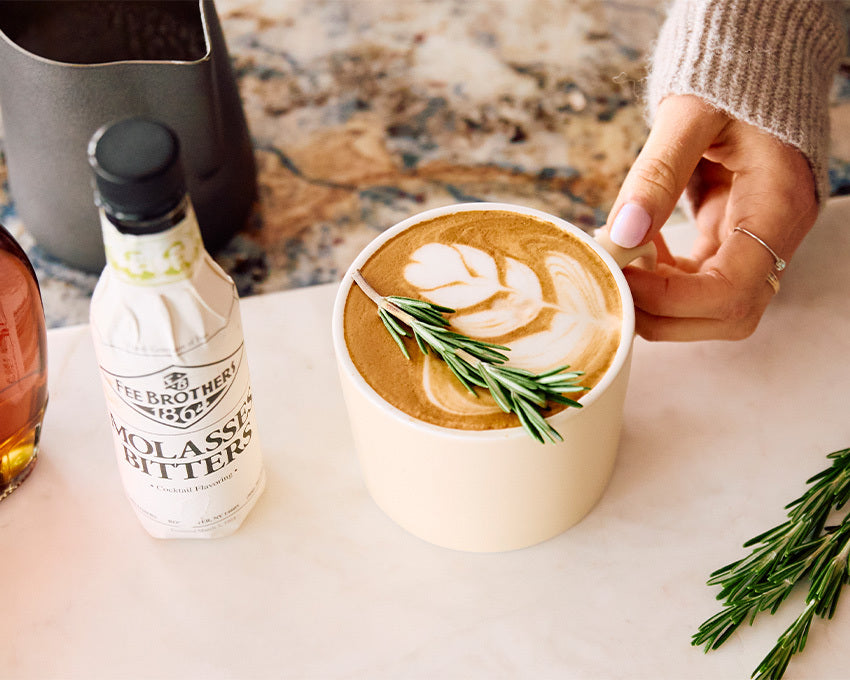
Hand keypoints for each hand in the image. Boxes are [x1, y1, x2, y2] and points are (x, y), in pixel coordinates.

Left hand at [603, 94, 818, 340]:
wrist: (753, 62)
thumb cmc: (731, 79)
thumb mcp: (692, 114)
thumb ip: (657, 172)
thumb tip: (622, 234)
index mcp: (777, 205)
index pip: (730, 291)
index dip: (670, 301)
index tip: (617, 278)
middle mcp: (776, 234)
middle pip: (727, 314)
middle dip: (663, 313)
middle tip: (610, 282)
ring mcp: (757, 238)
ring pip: (712, 306)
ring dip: (658, 298)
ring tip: (619, 257)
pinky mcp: (733, 236)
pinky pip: (700, 278)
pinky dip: (663, 276)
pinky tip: (636, 244)